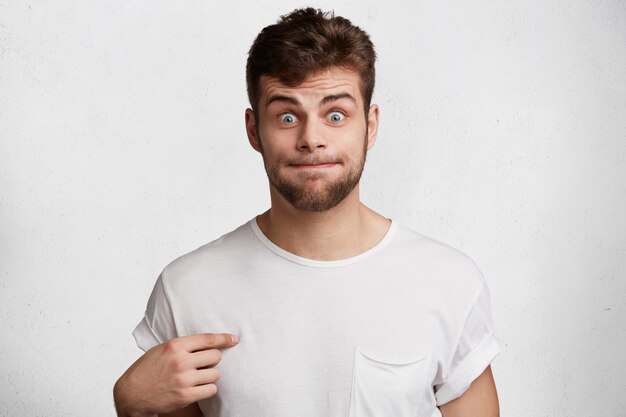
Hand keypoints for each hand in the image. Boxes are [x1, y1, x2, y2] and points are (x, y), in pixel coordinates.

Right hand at [114, 333, 238, 416]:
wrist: (131, 394)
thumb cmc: (147, 369)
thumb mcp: (162, 349)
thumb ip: (183, 345)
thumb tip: (209, 342)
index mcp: (175, 345)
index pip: (208, 339)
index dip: (224, 339)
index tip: (234, 339)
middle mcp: (181, 361)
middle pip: (215, 356)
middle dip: (212, 360)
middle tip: (203, 364)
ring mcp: (184, 379)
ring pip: (215, 374)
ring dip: (210, 375)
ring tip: (198, 377)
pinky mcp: (186, 395)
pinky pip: (211, 389)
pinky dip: (208, 389)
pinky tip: (198, 387)